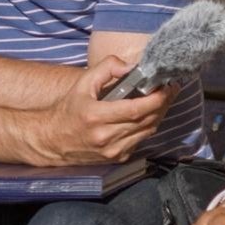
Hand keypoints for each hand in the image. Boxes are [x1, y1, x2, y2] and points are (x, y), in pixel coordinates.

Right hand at [31, 56, 178, 165]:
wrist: (53, 141)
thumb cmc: (69, 110)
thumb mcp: (82, 83)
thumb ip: (106, 68)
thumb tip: (131, 67)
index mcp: (97, 116)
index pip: (136, 110)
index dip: (156, 99)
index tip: (167, 87)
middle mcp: (107, 137)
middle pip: (147, 121)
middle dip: (163, 104)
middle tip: (170, 89)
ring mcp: (113, 151)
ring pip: (148, 131)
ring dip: (159, 114)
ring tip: (162, 99)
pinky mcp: (118, 157)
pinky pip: (141, 140)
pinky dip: (148, 126)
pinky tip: (148, 114)